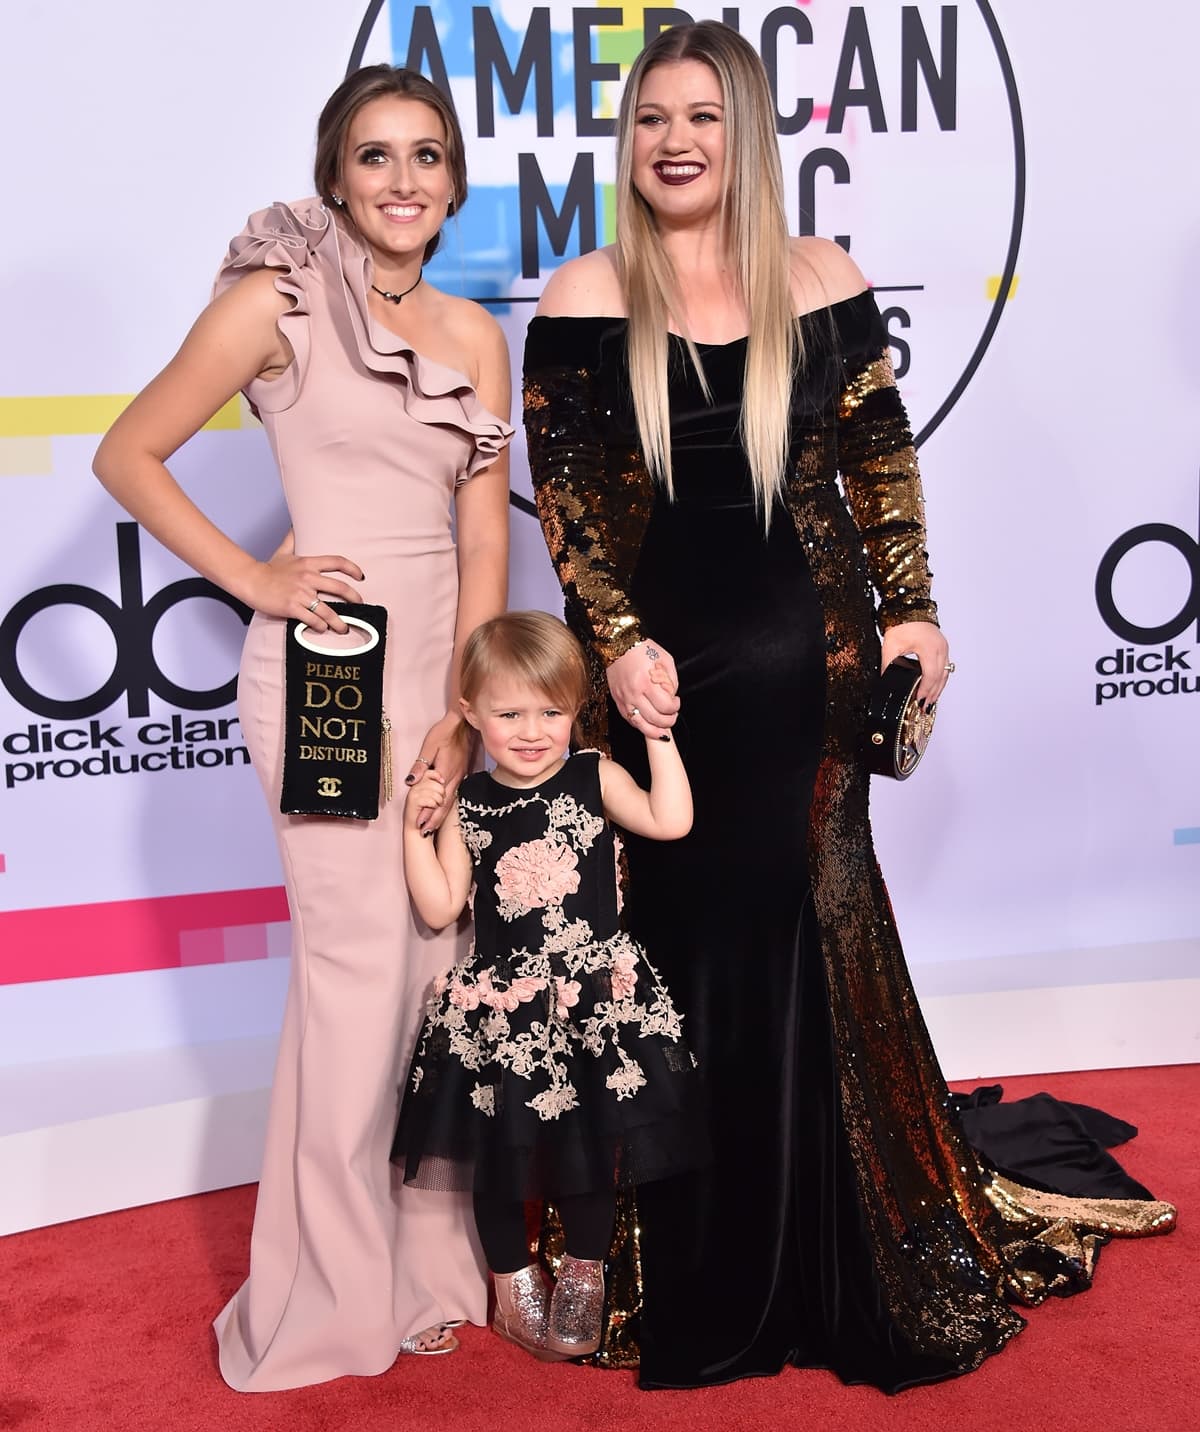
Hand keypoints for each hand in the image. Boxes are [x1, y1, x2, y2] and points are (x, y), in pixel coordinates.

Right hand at [240, 552, 364, 632]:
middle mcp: (308, 577)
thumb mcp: (282, 552)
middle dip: (354, 598)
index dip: (353, 569)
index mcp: (308, 563)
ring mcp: (301, 593)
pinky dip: (320, 626)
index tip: (361, 577)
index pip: (337, 562)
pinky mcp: (292, 607)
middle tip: (359, 605)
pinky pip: (313, 619)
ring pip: (328, 610)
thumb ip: (291, 540)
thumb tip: (294, 526)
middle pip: (340, 588)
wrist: (250, 581)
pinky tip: (322, 628)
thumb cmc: (267, 569)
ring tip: (343, 628)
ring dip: (338, 621)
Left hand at [405, 712, 471, 829]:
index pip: (436, 799)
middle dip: (434, 820)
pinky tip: (444, 812)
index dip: (428, 813)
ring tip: (433, 828)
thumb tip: (411, 781)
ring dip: (441, 816)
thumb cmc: (445, 732)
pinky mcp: (461, 774)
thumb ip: (421, 765)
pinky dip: (448, 807)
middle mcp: (454, 777)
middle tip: (425, 833)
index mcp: (445, 772)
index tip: (420, 825)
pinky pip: (454, 795)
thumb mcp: (429, 746)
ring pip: (450, 801)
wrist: (463, 724)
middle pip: (444, 804)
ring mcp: (459, 777)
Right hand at [607, 640, 679, 736]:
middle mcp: (634, 693)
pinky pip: (629, 719)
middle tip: (672, 715)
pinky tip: (648, 724)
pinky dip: (640, 725)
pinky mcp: (617, 700)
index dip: (675, 708)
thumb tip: (671, 697)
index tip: (676, 702)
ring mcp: (624, 698)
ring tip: (662, 731)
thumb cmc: (642, 649)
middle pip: (654, 719)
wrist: (619, 644)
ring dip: (654, 731)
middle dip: (668, 721)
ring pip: (640, 724)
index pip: (665, 707)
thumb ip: (671, 681)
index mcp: (647, 682)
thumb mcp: (665, 660)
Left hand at [880, 621, 951, 705]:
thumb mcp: (891, 646)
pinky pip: (945, 667)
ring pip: (945, 674)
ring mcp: (944, 647)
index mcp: (930, 648)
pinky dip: (940, 679)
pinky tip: (934, 687)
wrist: (909, 609)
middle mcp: (941, 648)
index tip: (919, 700)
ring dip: (938, 688)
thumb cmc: (902, 623)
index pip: (930, 675)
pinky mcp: (943, 647)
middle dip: (933, 694)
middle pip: (940, 677)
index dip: (925, 690)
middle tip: (925, 707)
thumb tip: (886, 680)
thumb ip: (888, 665)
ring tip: (930, 701)